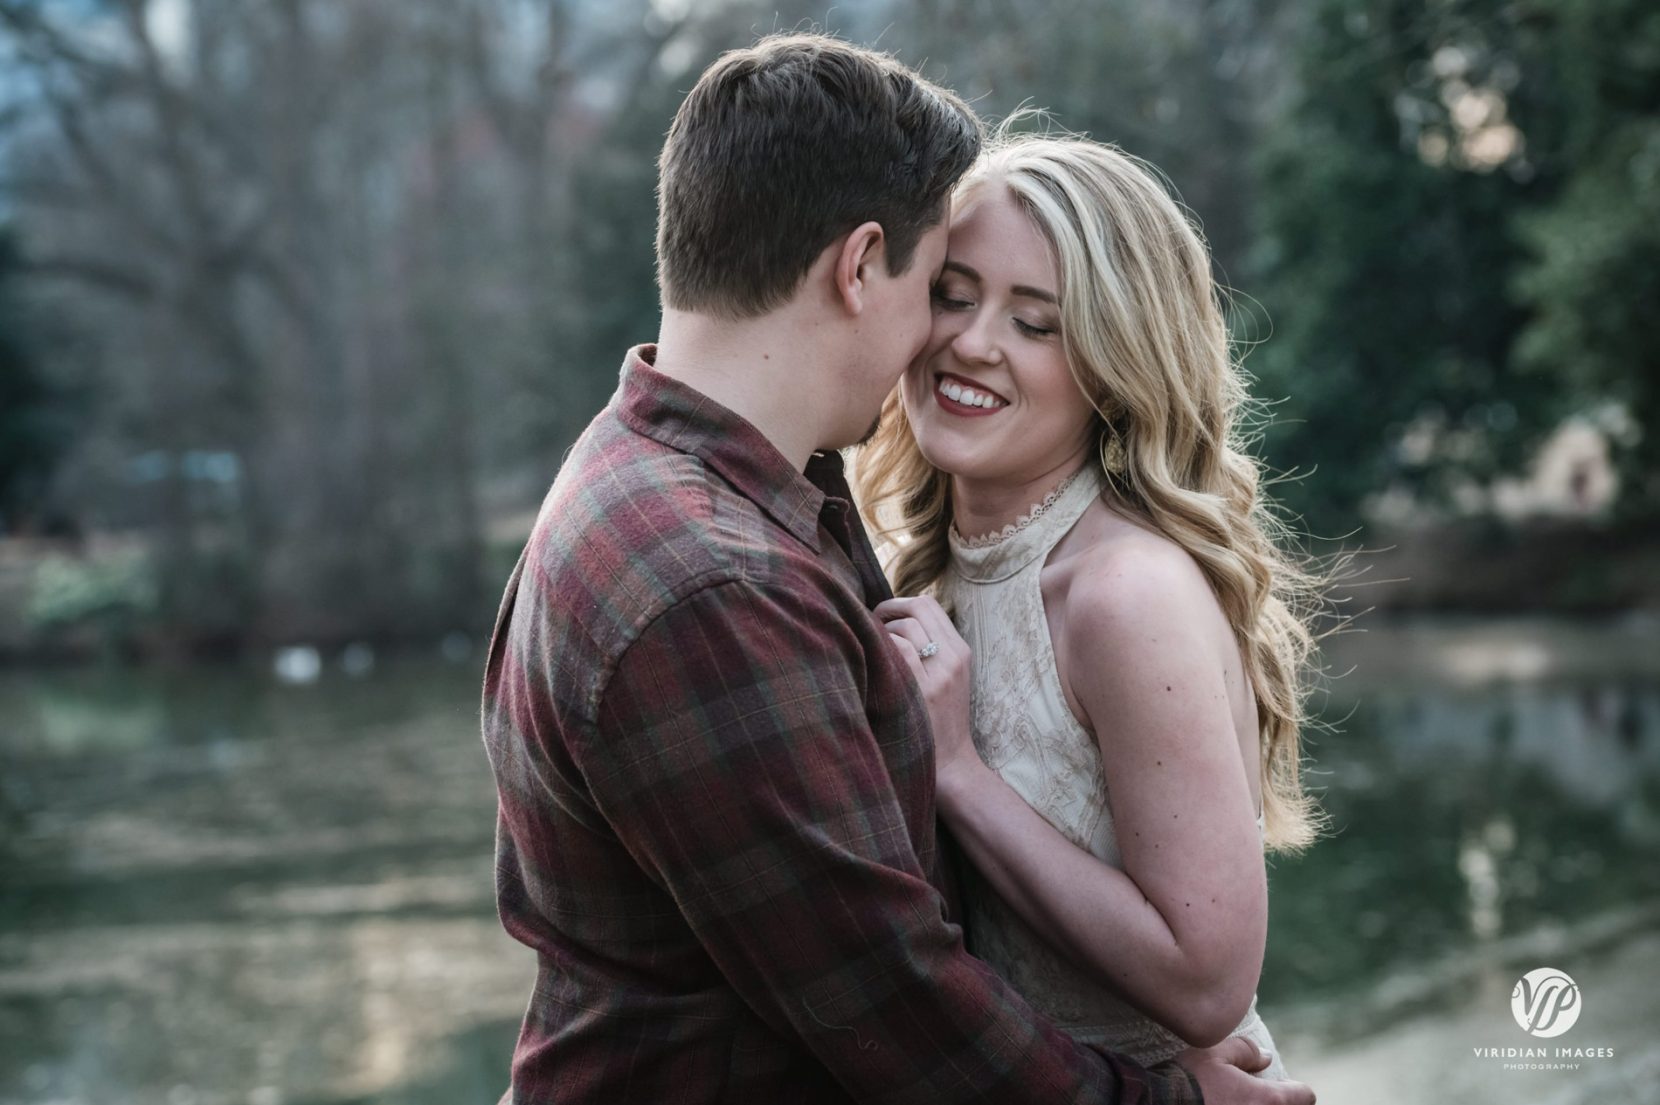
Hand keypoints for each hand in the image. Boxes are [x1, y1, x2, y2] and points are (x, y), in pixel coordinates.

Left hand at [872, 596, 979, 787]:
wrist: (952, 763)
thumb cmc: (939, 721)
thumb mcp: (947, 677)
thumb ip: (930, 648)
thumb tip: (893, 619)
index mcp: (961, 651)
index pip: (930, 604)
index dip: (900, 603)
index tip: (883, 615)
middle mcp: (954, 658)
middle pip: (918, 607)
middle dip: (887, 609)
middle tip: (869, 622)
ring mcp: (940, 674)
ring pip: (905, 628)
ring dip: (880, 632)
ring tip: (869, 648)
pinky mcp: (924, 691)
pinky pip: (898, 651)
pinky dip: (879, 649)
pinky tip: (869, 663)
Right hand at [1172, 1038, 1314, 1104]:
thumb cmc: (1188, 1080)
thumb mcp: (1214, 1053)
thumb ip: (1245, 1051)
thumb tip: (1266, 1058)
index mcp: (1267, 1099)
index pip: (1304, 1096)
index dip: (1296, 1088)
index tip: (1283, 1085)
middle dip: (1280, 1103)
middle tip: (1260, 1095)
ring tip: (1243, 1104)